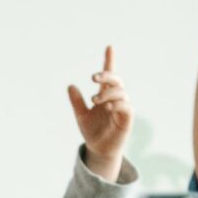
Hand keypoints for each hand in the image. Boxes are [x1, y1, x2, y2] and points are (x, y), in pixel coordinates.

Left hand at [67, 45, 131, 175]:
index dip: (109, 61)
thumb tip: (70, 86)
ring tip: (94, 100)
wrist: (98, 149)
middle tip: (93, 78)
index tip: (109, 47)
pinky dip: (117, 104)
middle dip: (106, 75)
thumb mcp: (80, 115)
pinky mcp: (127, 119)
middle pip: (116, 80)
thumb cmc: (92, 131)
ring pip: (121, 92)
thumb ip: (76, 101)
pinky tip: (107, 107)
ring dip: (108, 93)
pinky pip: (126, 107)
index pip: (109, 75)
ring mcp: (122, 107)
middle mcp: (115, 98)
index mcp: (105, 95)